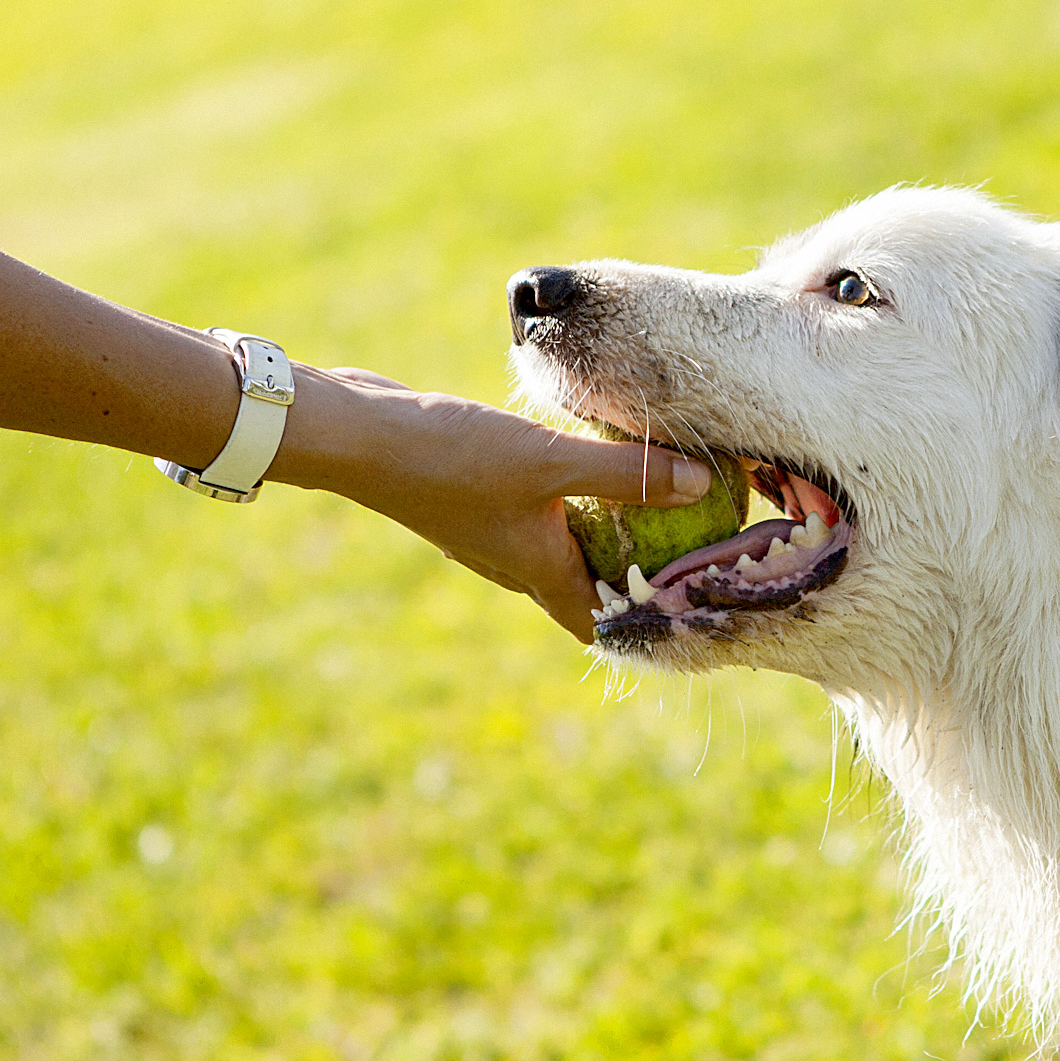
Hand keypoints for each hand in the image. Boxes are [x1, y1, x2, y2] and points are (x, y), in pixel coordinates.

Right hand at [264, 365, 711, 639]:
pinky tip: (575, 456)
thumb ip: (624, 474)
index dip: (644, 623)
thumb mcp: (548, 461)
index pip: (599, 624)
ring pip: (556, 545)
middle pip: (583, 586)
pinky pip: (530, 508)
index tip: (689, 604)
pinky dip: (561, 498)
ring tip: (644, 501)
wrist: (357, 436)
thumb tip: (701, 485)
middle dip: (630, 574)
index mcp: (537, 572)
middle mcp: (513, 562)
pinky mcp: (469, 497)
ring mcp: (487, 531)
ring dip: (597, 534)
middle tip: (683, 544)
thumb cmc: (451, 458)